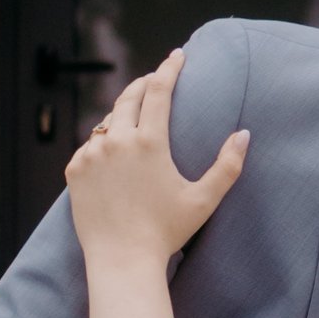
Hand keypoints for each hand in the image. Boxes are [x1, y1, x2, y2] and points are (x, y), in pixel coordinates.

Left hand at [63, 51, 248, 268]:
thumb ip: (227, 165)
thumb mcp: (204, 200)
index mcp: (149, 142)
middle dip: (143, 83)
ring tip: (135, 120)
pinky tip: (113, 152)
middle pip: (128, 96)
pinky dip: (102, 144)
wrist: (121, 261)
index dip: (169, 69)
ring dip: (122, 117)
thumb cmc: (166, 233)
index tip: (177, 56)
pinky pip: (90, 147)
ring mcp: (91, 154)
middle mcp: (116, 141)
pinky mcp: (74, 170)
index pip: (158, 91)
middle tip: (154, 79)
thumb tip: (244, 134)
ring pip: (107, 123)